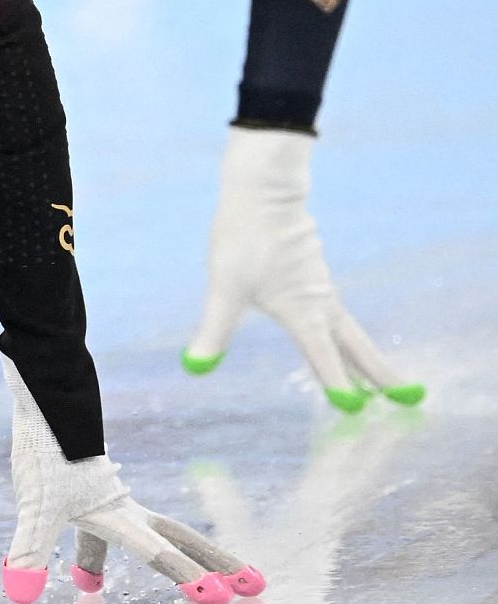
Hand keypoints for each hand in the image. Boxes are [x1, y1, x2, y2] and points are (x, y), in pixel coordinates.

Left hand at [1, 358, 263, 603]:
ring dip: (170, 559)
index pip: (159, 552)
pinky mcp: (89, 490)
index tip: (218, 599)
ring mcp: (110, 497)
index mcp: (118, 514)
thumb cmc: (45, 454)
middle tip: (256, 584)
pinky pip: (107, 532)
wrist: (45, 404)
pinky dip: (100, 558)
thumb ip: (31, 550)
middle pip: (181, 539)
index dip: (187, 577)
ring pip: (153, 533)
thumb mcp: (34, 508)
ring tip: (176, 585)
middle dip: (217, 563)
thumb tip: (20, 595)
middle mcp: (123, 508)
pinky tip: (83, 572)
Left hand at [181, 125, 421, 410]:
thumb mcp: (223, 288)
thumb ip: (214, 331)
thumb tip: (194, 367)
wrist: (265, 192)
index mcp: (302, 310)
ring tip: (379, 384)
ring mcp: (322, 287)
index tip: (354, 411)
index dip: (337, 384)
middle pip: (359, 347)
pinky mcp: (315, 274)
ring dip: (368, 358)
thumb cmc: (244, 239)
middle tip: (410, 401)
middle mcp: (321, 302)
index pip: (324, 356)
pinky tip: (340, 338)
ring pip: (351, 331)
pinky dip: (348, 336)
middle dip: (383, 376)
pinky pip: (337, 314)